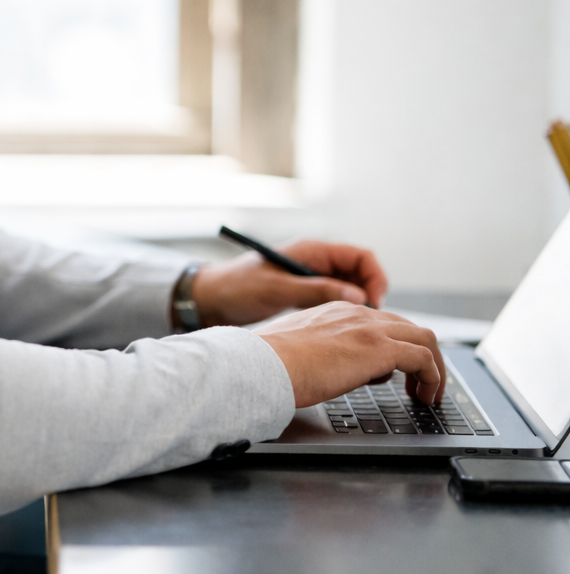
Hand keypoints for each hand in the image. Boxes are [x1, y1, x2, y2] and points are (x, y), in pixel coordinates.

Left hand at [190, 239, 387, 326]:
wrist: (210, 299)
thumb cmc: (237, 287)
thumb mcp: (278, 289)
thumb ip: (317, 290)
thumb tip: (358, 297)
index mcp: (311, 251)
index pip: (360, 256)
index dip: (375, 277)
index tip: (375, 303)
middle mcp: (315, 262)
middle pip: (360, 273)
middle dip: (370, 295)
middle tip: (369, 323)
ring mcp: (310, 279)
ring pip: (350, 290)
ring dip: (358, 307)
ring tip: (358, 331)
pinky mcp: (303, 295)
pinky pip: (335, 301)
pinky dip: (343, 313)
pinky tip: (341, 332)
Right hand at [256, 301, 445, 407]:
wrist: (266, 363)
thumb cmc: (272, 361)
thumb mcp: (300, 346)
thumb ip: (321, 349)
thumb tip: (330, 368)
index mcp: (335, 310)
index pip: (381, 321)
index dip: (397, 345)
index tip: (398, 371)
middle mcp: (355, 313)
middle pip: (409, 327)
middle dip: (423, 356)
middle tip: (420, 384)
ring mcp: (369, 328)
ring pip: (424, 338)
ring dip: (433, 368)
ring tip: (427, 395)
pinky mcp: (379, 348)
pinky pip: (424, 358)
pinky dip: (433, 378)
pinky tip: (424, 397)